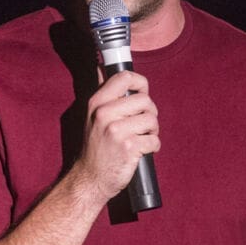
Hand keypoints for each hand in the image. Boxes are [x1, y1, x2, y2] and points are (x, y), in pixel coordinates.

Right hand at [75, 70, 159, 202]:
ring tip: (143, 137)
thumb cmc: (96, 146)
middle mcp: (104, 114)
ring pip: (152, 119)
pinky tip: (142, 151)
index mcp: (96, 103)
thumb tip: (101, 65)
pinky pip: (154, 140)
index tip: (142, 93)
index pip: (124, 77)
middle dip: (150, 113)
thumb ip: (101, 91)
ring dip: (153, 130)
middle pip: (144, 100)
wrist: (90, 179)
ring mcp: (115, 130)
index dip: (140, 83)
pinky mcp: (128, 147)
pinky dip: (153, 146)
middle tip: (143, 125)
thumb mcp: (92, 116)